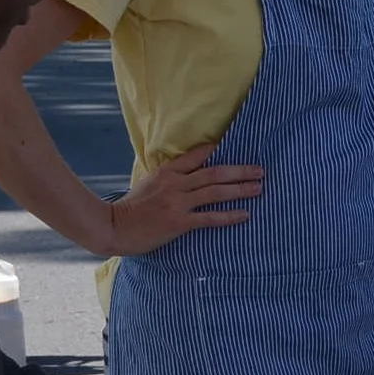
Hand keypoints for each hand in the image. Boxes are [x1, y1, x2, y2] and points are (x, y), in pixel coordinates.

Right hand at [104, 142, 264, 255]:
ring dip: (240, 189)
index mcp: (167, 172)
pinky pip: (209, 218)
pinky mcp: (179, 222)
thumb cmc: (130, 208)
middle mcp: (175, 184)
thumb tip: (189, 174)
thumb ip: (169, 178)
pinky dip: (228, 216)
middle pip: (214, 172)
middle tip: (260, 170)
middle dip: (240, 170)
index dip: (218, 150)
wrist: (113, 227)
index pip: (197, 155)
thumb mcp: (148, 183)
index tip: (237, 147)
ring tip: (258, 188)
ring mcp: (178, 203)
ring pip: (215, 191)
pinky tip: (244, 215)